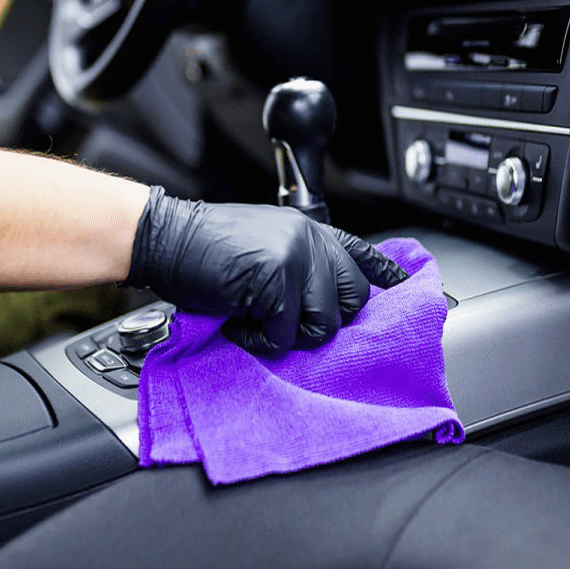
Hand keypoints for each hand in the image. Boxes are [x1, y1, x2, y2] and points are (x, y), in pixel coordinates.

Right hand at [125, 186, 408, 354]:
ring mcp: (295, 257)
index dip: (388, 276)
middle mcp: (310, 239)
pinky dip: (255, 339)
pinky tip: (235, 320)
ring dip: (285, 334)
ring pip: (322, 324)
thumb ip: (299, 262)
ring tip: (252, 317)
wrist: (163, 237)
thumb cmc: (204, 249)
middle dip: (319, 322)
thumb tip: (324, 301)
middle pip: (351, 301)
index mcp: (309, 230)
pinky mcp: (275, 280)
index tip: (406, 291)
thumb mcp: (263, 245)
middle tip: (279, 319)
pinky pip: (282, 335)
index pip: (362, 254)